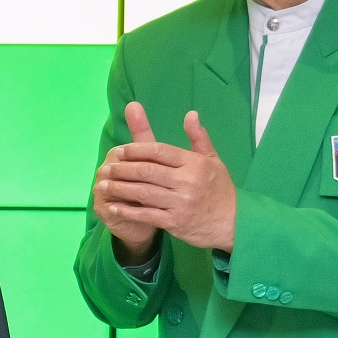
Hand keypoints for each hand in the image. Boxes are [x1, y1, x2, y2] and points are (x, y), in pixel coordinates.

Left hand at [94, 105, 239, 255]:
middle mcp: (187, 182)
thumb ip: (198, 138)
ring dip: (120, 189)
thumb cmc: (220, 190)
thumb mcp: (213, 160)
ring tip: (103, 185)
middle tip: (106, 168)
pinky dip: (128, 211)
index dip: (136, 150)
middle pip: (147, 171)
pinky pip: (146, 215)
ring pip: (143, 193)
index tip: (120, 150)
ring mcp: (180, 203)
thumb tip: (190, 114)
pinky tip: (113, 207)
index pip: (159, 151)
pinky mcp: (175, 222)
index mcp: (194, 164)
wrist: (234, 224)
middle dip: (123, 169)